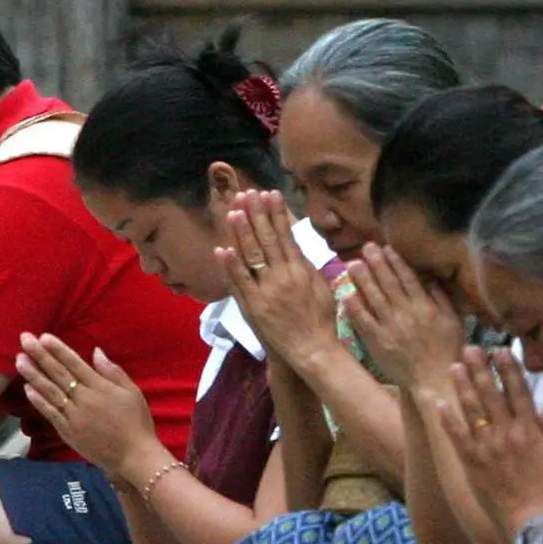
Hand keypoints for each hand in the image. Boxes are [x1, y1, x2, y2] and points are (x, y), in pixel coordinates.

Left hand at [15, 333, 158, 482]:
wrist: (134, 457)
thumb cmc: (136, 422)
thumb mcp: (132, 392)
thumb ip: (112, 371)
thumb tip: (96, 351)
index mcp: (100, 387)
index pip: (74, 363)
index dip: (58, 349)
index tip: (43, 336)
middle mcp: (84, 399)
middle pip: (58, 374)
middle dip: (40, 355)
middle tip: (24, 339)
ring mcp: (74, 417)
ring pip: (50, 392)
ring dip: (33, 375)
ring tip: (19, 360)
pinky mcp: (68, 432)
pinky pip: (50, 413)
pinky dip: (38, 401)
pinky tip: (27, 389)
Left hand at [216, 190, 337, 370]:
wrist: (312, 350)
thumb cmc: (320, 319)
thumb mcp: (320, 287)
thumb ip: (306, 265)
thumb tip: (295, 243)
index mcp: (301, 271)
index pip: (286, 235)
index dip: (277, 214)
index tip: (270, 193)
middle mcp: (283, 278)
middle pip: (266, 240)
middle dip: (257, 214)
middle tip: (248, 193)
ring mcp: (266, 292)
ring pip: (251, 257)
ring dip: (241, 233)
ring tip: (234, 211)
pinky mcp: (253, 307)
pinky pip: (239, 283)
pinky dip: (230, 266)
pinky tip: (222, 249)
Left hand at [343, 244, 464, 398]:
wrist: (433, 380)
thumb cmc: (447, 351)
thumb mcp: (454, 322)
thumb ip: (442, 299)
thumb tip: (430, 278)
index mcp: (426, 307)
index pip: (408, 279)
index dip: (395, 262)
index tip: (386, 248)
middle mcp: (406, 314)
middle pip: (388, 283)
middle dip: (376, 263)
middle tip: (366, 247)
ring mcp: (390, 327)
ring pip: (374, 298)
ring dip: (362, 279)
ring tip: (352, 263)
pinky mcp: (377, 341)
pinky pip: (363, 321)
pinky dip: (355, 307)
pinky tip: (346, 293)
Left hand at [434, 346, 542, 543]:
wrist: (534, 522)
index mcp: (531, 430)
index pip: (519, 391)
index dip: (509, 369)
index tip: (500, 350)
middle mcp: (506, 433)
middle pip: (490, 394)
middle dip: (480, 369)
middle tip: (469, 348)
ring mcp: (487, 447)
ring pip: (471, 410)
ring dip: (462, 386)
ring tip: (453, 366)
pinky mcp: (472, 462)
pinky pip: (457, 436)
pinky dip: (448, 419)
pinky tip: (439, 402)